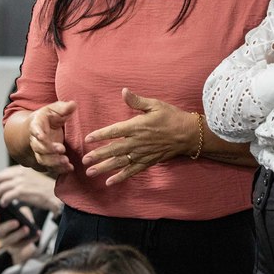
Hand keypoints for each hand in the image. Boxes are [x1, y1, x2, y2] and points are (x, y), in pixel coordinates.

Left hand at [0, 166, 60, 212]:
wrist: (55, 195)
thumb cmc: (46, 189)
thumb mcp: (33, 178)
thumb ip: (22, 178)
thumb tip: (11, 183)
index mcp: (23, 169)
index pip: (5, 172)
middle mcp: (20, 173)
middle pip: (0, 178)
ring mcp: (20, 182)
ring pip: (2, 188)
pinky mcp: (21, 191)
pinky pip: (7, 196)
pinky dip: (3, 200)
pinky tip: (3, 204)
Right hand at [0, 211, 39, 264]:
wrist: (24, 237)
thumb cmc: (20, 220)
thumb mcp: (21, 213)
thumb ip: (23, 211)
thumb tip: (25, 215)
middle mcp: (0, 234)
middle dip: (7, 227)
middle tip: (16, 222)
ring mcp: (7, 243)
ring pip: (10, 240)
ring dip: (18, 234)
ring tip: (27, 229)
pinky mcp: (16, 249)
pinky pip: (22, 245)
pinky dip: (30, 239)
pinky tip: (37, 234)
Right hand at [27, 101, 76, 175]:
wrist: (39, 129)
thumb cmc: (48, 117)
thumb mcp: (54, 110)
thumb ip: (63, 108)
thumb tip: (73, 104)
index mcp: (36, 125)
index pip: (35, 130)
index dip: (38, 134)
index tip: (42, 136)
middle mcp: (36, 140)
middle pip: (38, 148)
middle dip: (49, 150)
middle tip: (61, 149)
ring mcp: (40, 151)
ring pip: (43, 160)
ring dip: (54, 162)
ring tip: (66, 162)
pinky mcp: (47, 159)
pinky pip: (51, 167)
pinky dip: (60, 169)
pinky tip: (70, 168)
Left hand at [81, 88, 198, 185]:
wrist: (189, 134)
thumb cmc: (172, 117)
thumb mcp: (155, 105)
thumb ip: (137, 101)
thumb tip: (123, 91)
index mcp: (137, 126)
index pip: (114, 131)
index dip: (100, 135)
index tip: (87, 139)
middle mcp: (137, 142)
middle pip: (114, 149)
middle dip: (98, 155)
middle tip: (84, 161)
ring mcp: (142, 153)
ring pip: (120, 162)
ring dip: (104, 168)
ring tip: (90, 172)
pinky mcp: (148, 162)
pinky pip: (132, 171)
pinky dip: (121, 177)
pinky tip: (109, 181)